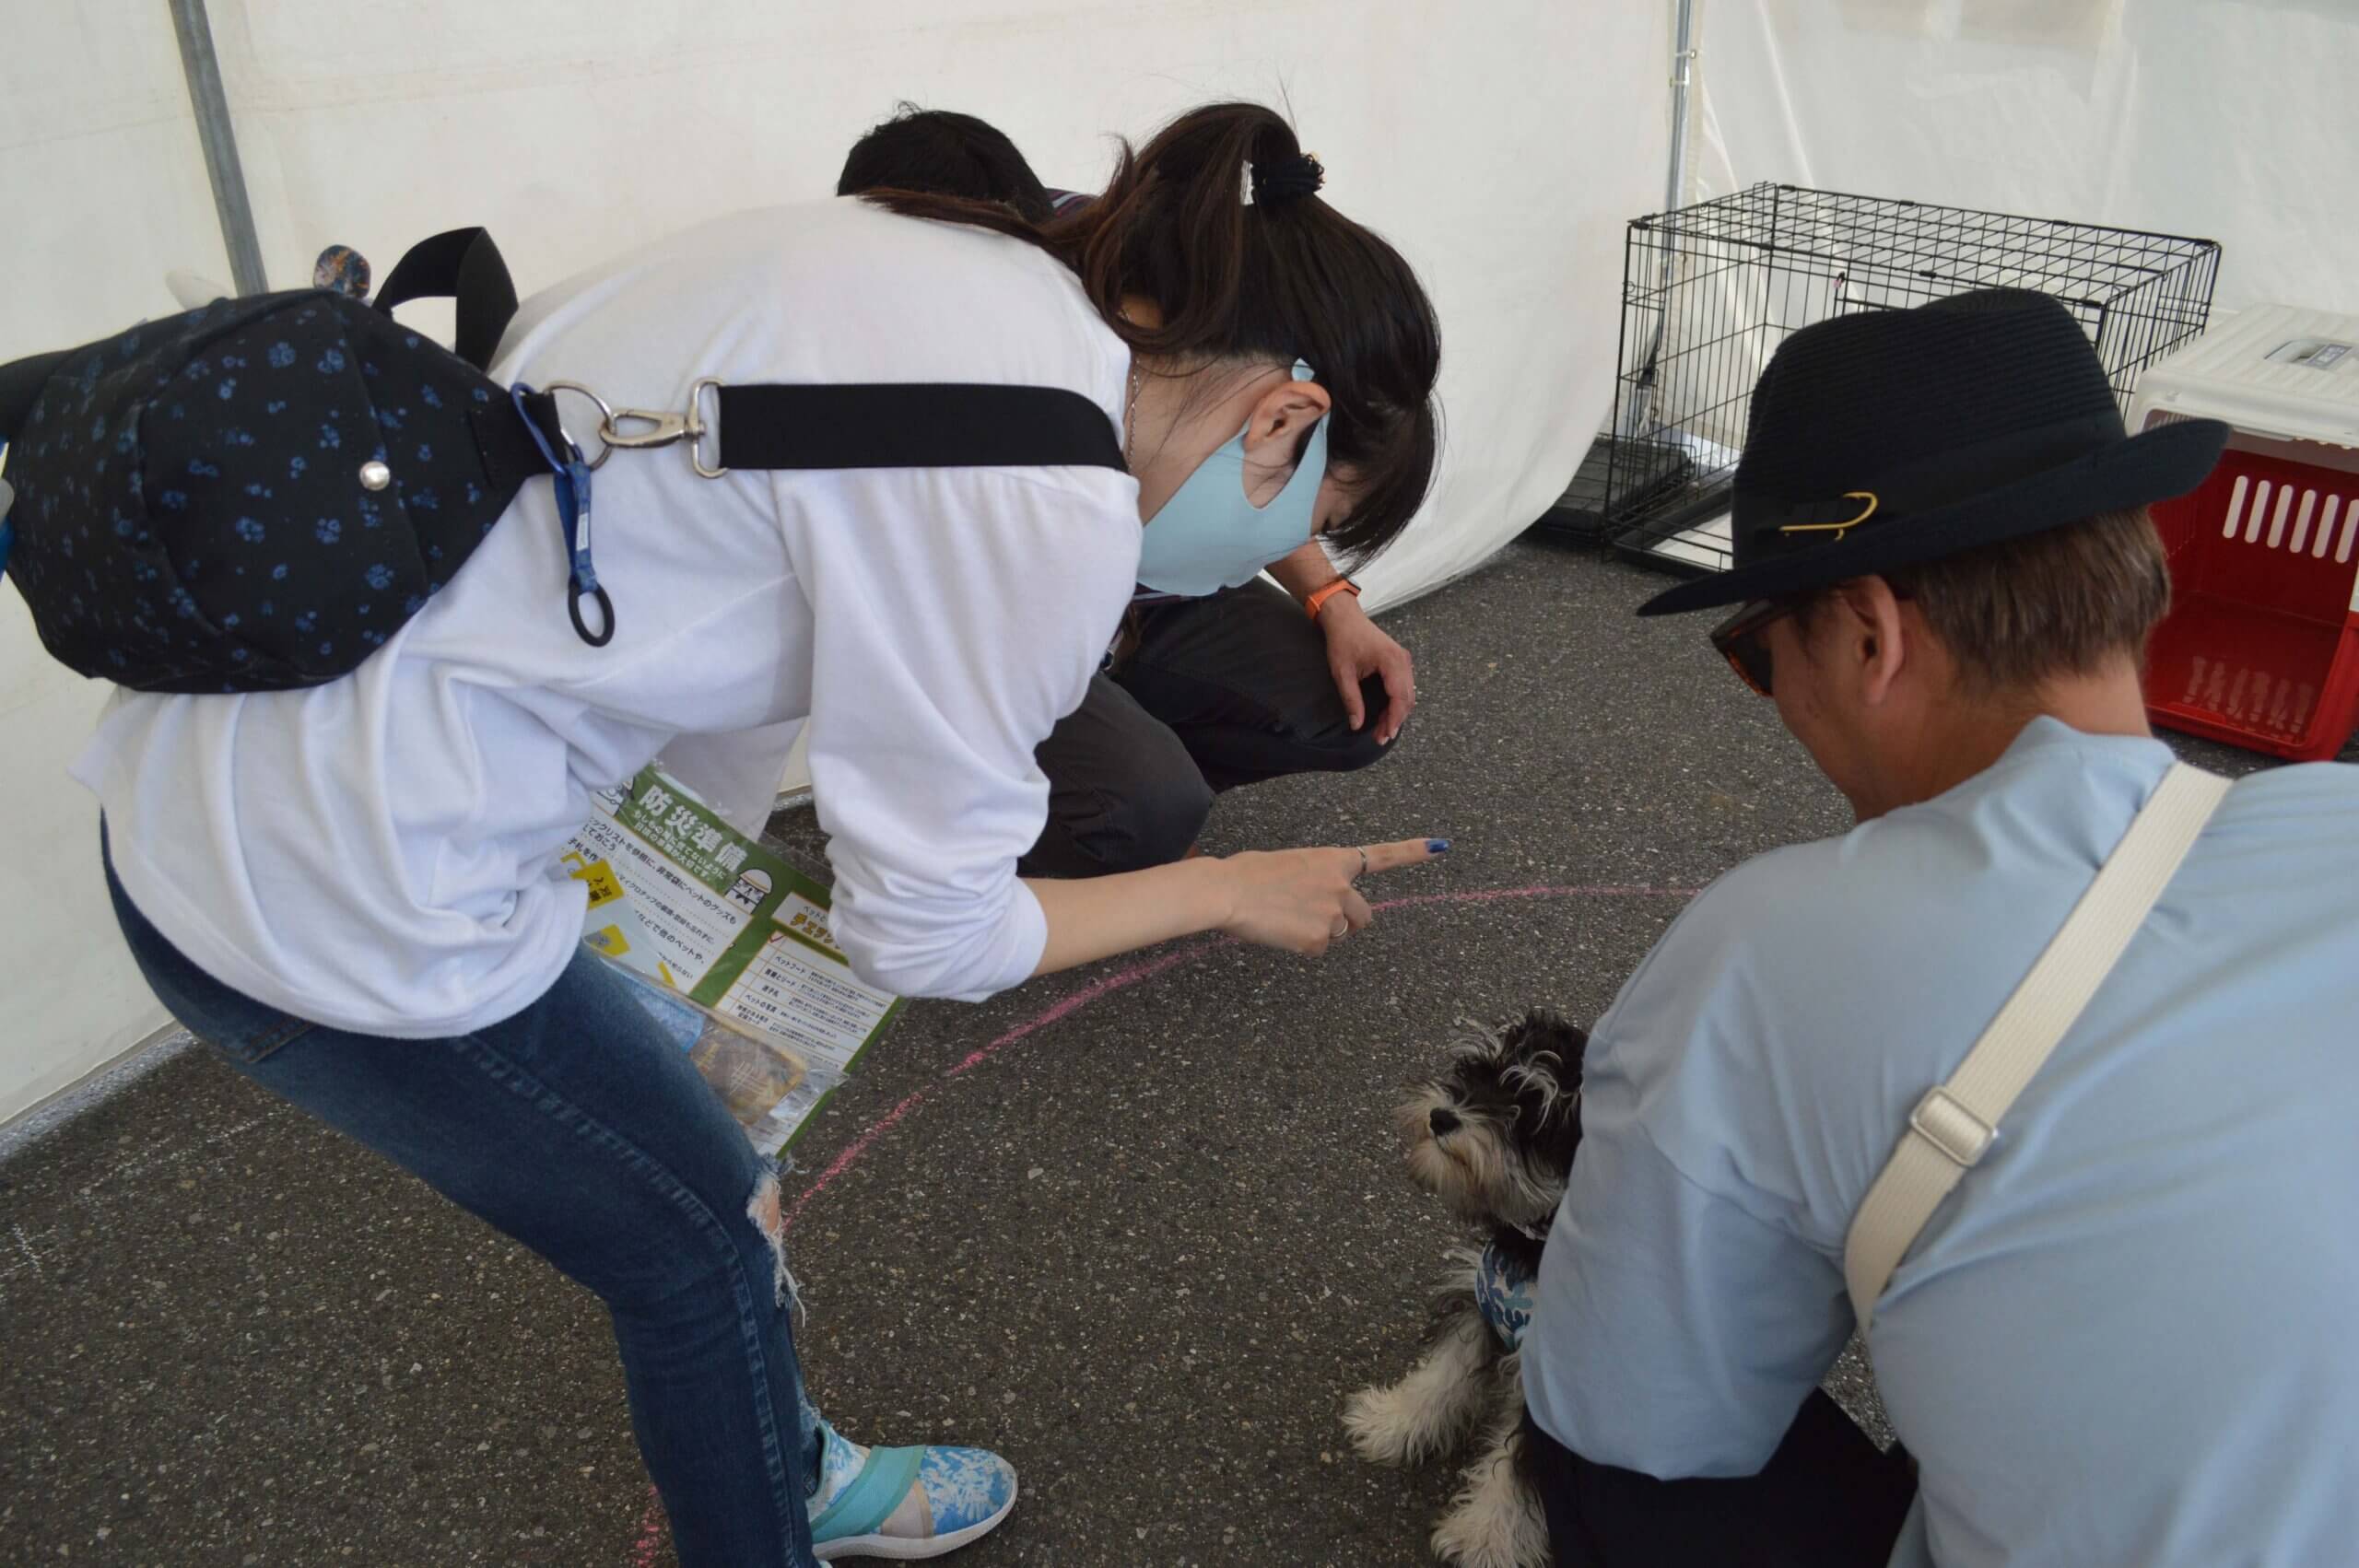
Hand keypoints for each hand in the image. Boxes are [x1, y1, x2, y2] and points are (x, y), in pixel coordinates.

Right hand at [1214, 837, 1446, 955]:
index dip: (1414, 853)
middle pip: (1364, 915)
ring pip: (1338, 934)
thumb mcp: (1291, 863)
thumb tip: (1313, 896)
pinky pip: (1318, 948)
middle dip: (1348, 921)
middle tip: (1315, 918)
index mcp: (1334, 859)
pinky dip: (1301, 945)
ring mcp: (1333, 915)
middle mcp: (1342, 886)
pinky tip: (1280, 932)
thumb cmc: (1249, 873)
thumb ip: (1315, 877)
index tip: (1441, 847)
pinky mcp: (1318, 940)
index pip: (1383, 855)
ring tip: (1286, 919)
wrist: (1229, 891)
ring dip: (1320, 931)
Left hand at [1318, 595, 1415, 744]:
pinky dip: (1397, 702)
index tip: (1384, 735)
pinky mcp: (1400, 661)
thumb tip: (1357, 724)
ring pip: (1408, 694)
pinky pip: (1404, 686)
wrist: (1344, 618)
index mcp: (1391, 661)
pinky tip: (1385, 714)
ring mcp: (1404, 660)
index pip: (1399, 697)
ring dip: (1396, 713)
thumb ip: (1351, 699)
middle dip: (1395, 720)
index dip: (1393, 719)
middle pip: (1407, 698)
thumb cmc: (1342, 641)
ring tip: (1381, 729)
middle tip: (1380, 737)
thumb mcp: (1342, 673)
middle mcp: (1403, 660)